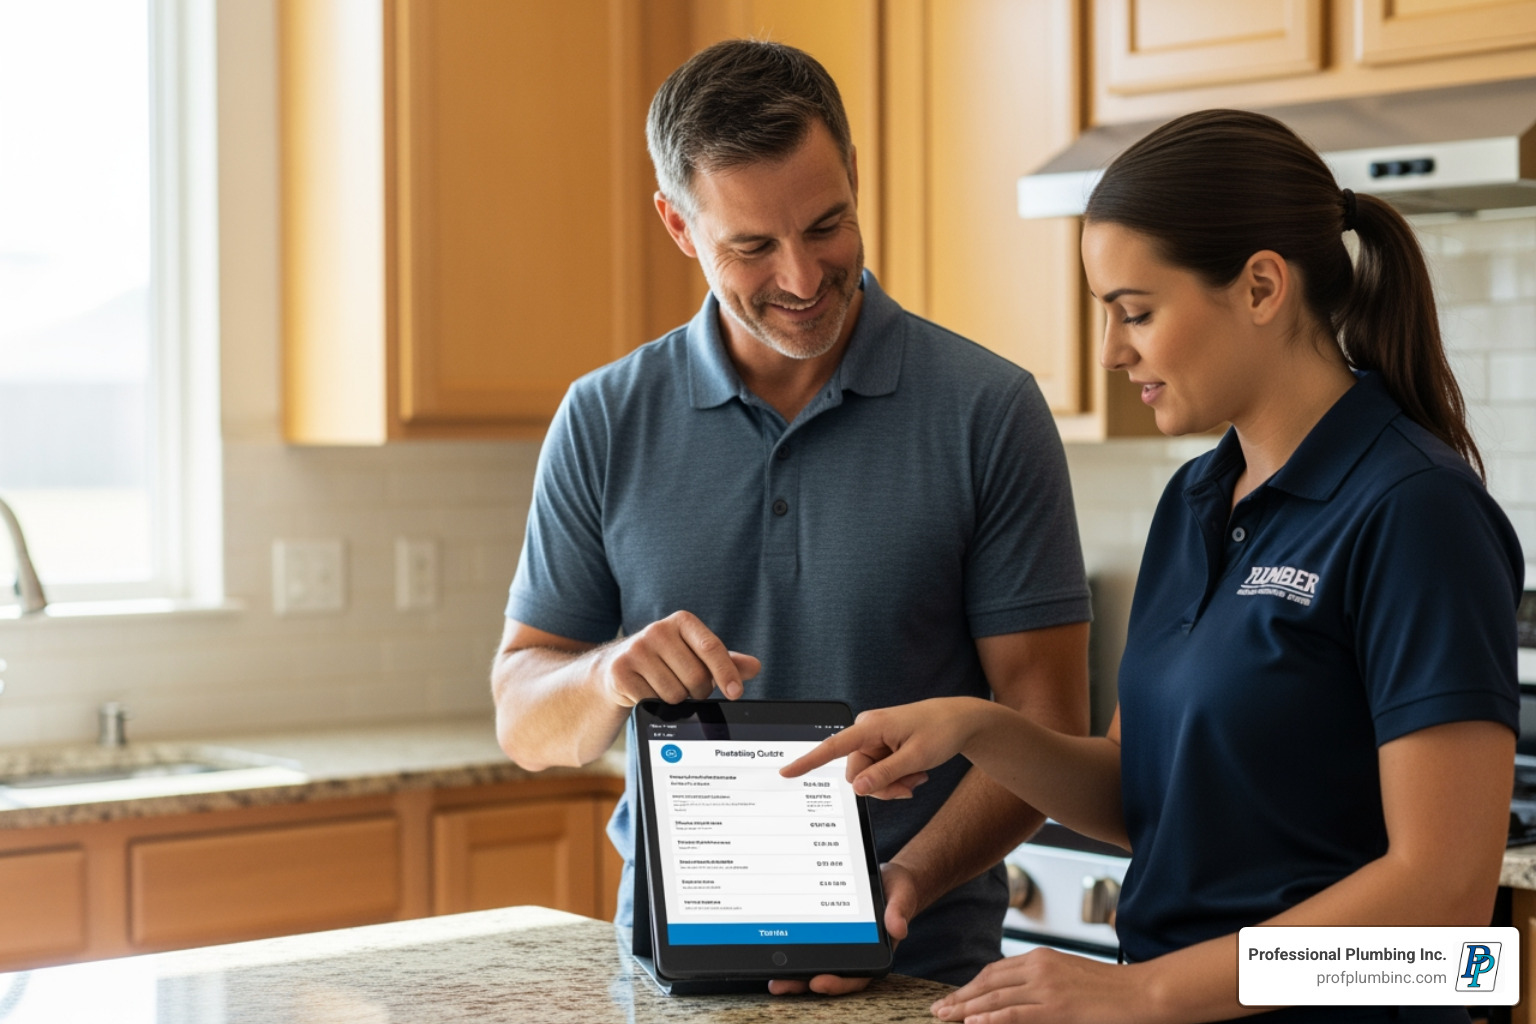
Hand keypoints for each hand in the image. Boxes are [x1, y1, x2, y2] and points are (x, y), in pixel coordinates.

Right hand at [596, 611, 759, 705]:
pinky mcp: (620, 671)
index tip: (736, 693)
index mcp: (681, 621)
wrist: (614, 671)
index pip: (711, 647)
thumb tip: (754, 667)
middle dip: (698, 692)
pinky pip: (652, 701)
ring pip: (675, 693)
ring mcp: (636, 650)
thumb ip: (725, 662)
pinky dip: (655, 705)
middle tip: (688, 689)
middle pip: (696, 677)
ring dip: (676, 701)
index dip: (726, 672)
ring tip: (664, 688)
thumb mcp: (695, 658)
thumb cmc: (664, 664)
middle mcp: (657, 630)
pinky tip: (646, 692)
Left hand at [766, 861, 917, 995]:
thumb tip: (897, 928)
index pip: (856, 976)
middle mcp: (855, 954)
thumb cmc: (896, 891)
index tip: (819, 982)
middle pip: (830, 975)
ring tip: (774, 978)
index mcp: (875, 953)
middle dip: (804, 983)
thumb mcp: (901, 896)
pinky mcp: (827, 932)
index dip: (837, 983)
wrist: (888, 880)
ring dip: (796, 973)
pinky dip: (795, 950)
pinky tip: (777, 948)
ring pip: (817, 965)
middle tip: (782, 985)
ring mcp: (841, 945)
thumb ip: (899, 911)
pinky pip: (811, 945)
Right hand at [779, 698, 993, 797]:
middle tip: (911, 787)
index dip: (808, 762)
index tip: (785, 773)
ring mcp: (873, 739)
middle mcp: (867, 731)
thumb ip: (885, 775)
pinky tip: (915, 773)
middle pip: (856, 773)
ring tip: (917, 778)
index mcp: (871, 726)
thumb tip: (857, 788)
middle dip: (882, 786)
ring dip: (892, 784)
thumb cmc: (941, 731)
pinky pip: (878, 772)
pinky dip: (896, 778)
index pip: (833, 747)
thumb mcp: (916, 758)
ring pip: (868, 777)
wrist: (960, 721)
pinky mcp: (881, 746)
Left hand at [931, 948, 1153, 1023]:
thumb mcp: (1068, 976)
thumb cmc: (1109, 989)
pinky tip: (973, 1023)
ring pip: (995, 999)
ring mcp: (1046, 986)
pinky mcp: (1056, 1007)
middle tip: (938, 1010)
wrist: (1140, 992)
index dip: (971, 986)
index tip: (954, 998)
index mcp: (1041, 957)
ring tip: (945, 1018)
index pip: (994, 971)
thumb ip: (1041, 982)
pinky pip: (1015, 1014)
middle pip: (988, 983)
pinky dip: (991, 1019)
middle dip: (961, 997)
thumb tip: (1015, 996)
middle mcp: (1039, 966)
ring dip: (966, 1009)